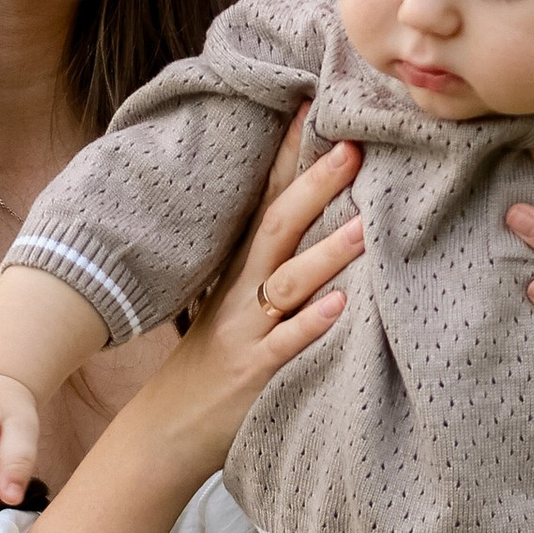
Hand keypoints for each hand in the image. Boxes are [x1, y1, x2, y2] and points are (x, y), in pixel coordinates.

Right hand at [102, 111, 363, 493]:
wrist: (168, 428)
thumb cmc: (215, 358)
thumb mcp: (236, 298)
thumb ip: (270, 259)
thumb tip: (310, 212)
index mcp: (241, 267)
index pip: (267, 197)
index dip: (289, 153)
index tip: (314, 105)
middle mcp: (243, 290)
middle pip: (278, 227)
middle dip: (314, 186)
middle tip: (353, 149)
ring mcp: (246, 330)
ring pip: (287, 283)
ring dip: (326, 254)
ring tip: (365, 227)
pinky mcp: (254, 372)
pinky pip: (285, 345)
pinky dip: (311, 325)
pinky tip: (341, 307)